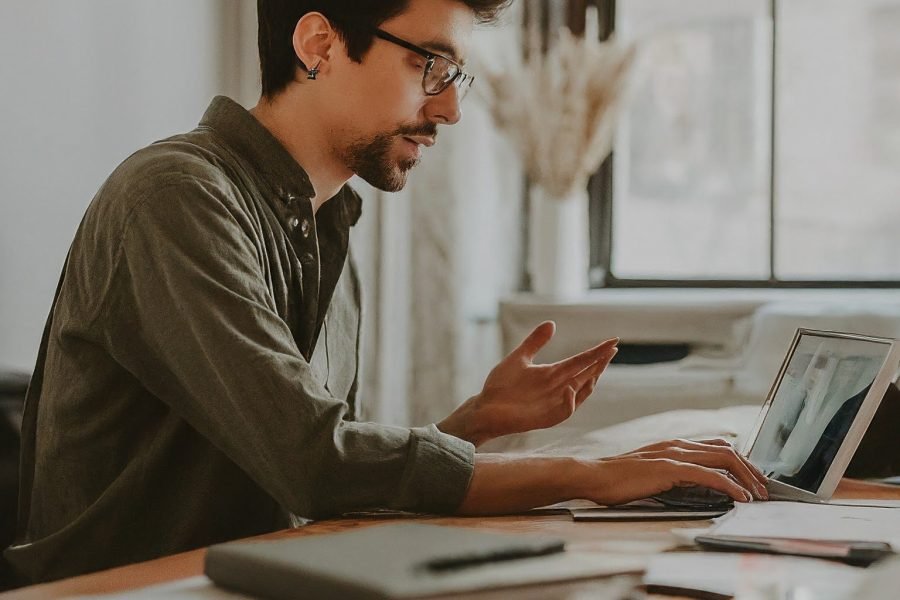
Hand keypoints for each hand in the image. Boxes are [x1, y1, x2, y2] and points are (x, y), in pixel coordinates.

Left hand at [438, 321, 617, 446]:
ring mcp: (553, 404)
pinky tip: (570, 387)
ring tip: (597, 366)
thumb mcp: (519, 358)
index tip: (613, 341)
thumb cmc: (501, 386)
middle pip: (585, 374)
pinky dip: (569, 401)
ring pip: (580, 393)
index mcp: (553, 374)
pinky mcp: (545, 418)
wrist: (485, 408)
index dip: (597, 352)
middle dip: (599, 363)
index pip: (580, 361)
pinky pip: (564, 412)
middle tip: (612, 350)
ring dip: (589, 381)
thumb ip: (535, 342)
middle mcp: (557, 388)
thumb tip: (552, 323)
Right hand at [585, 438, 769, 504]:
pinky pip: (709, 475)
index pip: (716, 446)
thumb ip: (672, 474)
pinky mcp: (670, 469)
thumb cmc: (617, 479)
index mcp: (673, 445)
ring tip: (758, 495)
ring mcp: (674, 454)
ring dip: (746, 477)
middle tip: (763, 488)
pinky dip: (730, 485)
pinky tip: (740, 497)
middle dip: (750, 468)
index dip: (740, 461)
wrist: (594, 476)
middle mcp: (677, 445)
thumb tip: (695, 485)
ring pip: (723, 458)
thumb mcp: (650, 473)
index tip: (751, 478)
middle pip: (727, 450)